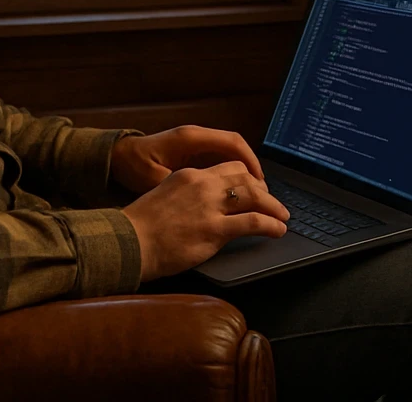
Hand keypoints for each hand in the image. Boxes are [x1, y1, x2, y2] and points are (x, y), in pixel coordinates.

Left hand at [110, 124, 265, 196]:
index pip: (232, 143)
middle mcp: (196, 137)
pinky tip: (234, 194)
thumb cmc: (133, 165)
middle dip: (252, 169)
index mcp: (190, 138)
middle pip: (235, 148)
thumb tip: (202, 199)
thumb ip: (178, 186)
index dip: (250, 162)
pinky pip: (219, 160)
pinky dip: (230, 175)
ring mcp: (195, 145)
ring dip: (243, 173)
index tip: (261, 182)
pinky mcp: (192, 153)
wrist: (117, 157)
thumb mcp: (153, 178)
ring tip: (255, 196)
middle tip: (264, 193)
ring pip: (229, 154)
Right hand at [122, 161, 290, 280]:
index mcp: (190, 175)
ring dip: (274, 207)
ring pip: (255, 197)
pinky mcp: (214, 230)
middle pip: (246, 179)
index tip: (256, 189)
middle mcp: (202, 185)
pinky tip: (277, 230)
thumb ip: (187, 197)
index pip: (229, 168)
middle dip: (265, 191)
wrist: (128, 242)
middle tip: (274, 203)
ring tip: (283, 216)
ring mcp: (209, 207)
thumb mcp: (164, 197)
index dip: (248, 179)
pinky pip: (253, 222)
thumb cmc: (140, 227)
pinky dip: (271, 225)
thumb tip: (205, 207)